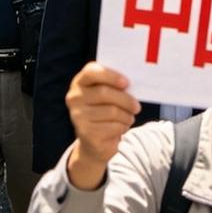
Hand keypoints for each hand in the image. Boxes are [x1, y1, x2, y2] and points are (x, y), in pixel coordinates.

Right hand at [65, 62, 140, 190]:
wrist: (94, 141)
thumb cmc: (104, 110)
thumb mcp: (107, 95)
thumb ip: (114, 86)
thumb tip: (132, 85)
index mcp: (79, 82)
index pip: (91, 72)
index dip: (110, 76)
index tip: (126, 83)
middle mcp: (75, 98)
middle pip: (104, 93)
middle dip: (125, 99)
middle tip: (137, 106)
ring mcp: (78, 116)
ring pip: (111, 111)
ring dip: (126, 115)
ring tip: (129, 118)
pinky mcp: (86, 133)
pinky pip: (112, 126)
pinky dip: (123, 127)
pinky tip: (122, 127)